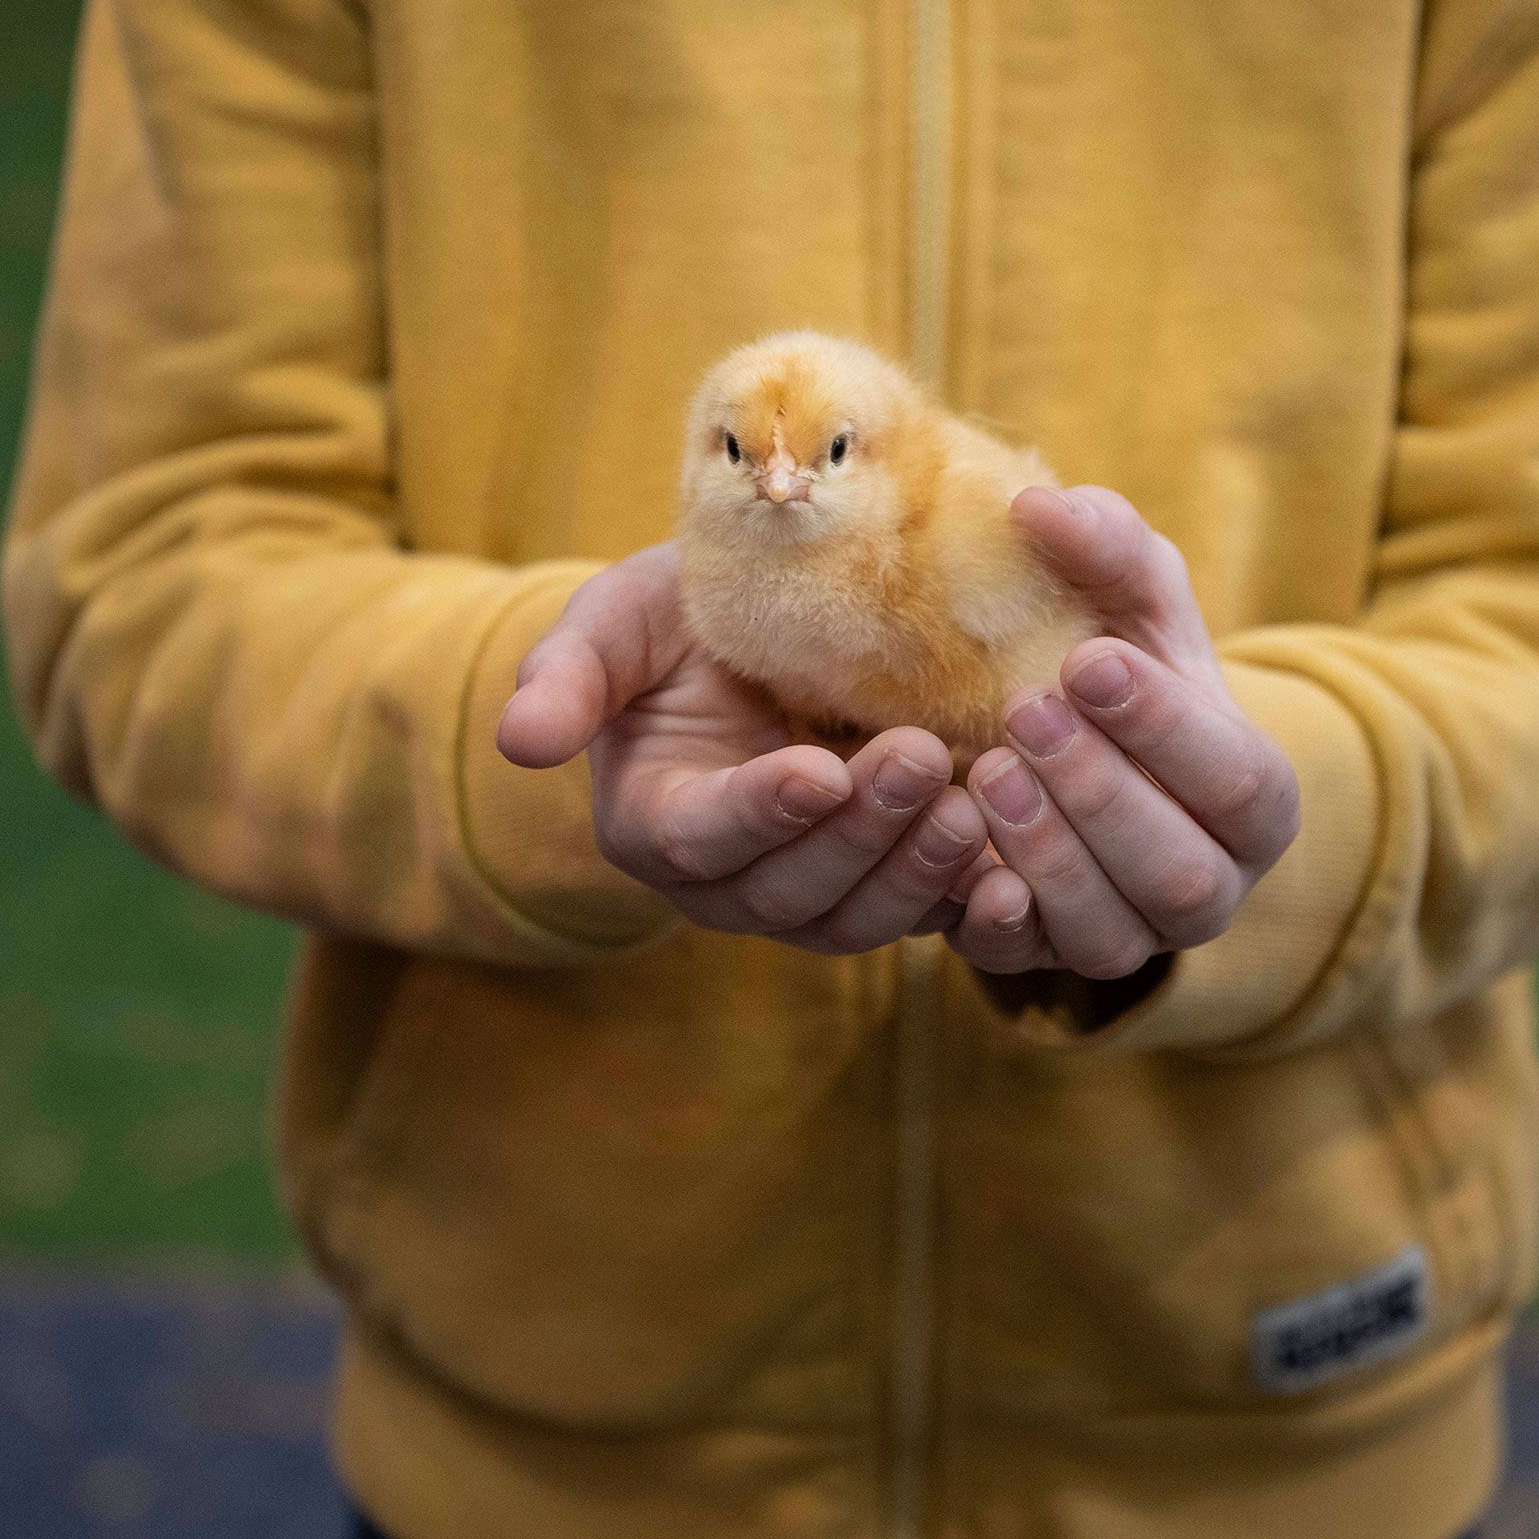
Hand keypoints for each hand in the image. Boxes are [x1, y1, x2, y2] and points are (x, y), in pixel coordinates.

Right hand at [497, 543, 990, 953]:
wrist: (765, 631)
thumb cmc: (680, 619)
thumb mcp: (615, 623)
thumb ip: (569, 676)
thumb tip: (517, 741)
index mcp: (659, 825)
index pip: (704, 836)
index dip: (761, 812)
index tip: (817, 770)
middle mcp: (734, 883)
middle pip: (795, 890)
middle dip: (858, 833)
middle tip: (918, 759)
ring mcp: (814, 898)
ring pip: (864, 916)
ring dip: (919, 868)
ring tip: (973, 799)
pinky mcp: (888, 891)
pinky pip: (931, 918)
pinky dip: (974, 900)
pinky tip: (1021, 858)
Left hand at [949, 489, 1302, 981]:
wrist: (1072, 751)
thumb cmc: (1120, 665)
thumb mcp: (1130, 600)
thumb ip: (1108, 546)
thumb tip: (1038, 505)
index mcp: (1255, 799)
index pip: (1239, 780)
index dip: (1166, 727)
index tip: (1088, 661)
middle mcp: (1211, 887)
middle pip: (1176, 869)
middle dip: (1098, 791)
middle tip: (1022, 711)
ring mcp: (1132, 937)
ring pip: (1109, 931)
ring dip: (1046, 850)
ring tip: (984, 768)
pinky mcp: (1047, 963)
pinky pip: (1027, 966)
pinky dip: (995, 922)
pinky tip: (960, 867)